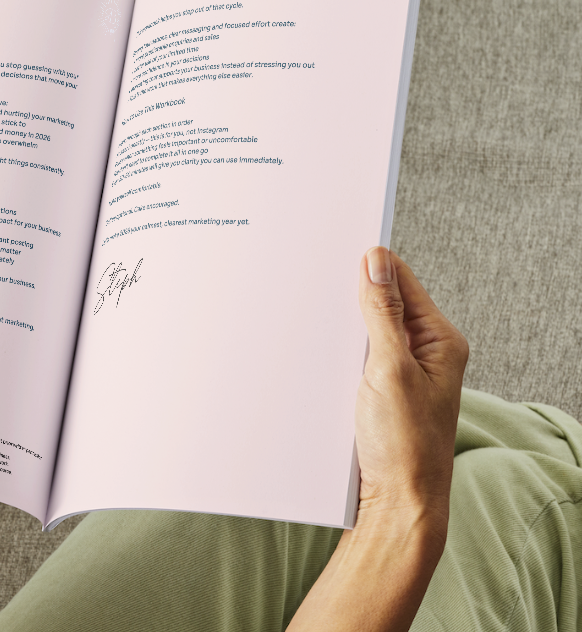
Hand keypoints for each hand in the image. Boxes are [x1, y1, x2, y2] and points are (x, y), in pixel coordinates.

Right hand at [288, 247, 467, 631]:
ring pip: (364, 331)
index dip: (369, 263)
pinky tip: (314, 352)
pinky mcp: (378, 392)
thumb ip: (383, 313)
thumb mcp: (390, 368)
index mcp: (439, 340)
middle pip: (381, 303)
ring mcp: (400, 372)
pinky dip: (335, 352)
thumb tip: (375, 261)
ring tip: (307, 317)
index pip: (402, 281)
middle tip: (309, 280)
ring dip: (338, 326)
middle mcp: (423, 352)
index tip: (332, 244)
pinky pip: (355, 357)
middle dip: (347, 293)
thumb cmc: (404, 444)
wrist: (396, 504)